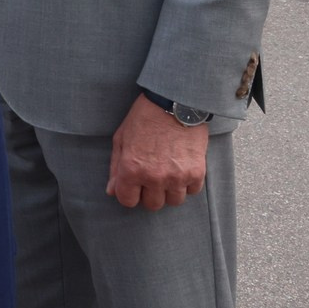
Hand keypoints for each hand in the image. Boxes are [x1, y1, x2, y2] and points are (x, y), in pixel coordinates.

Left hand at [106, 93, 208, 210]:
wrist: (175, 102)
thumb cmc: (144, 118)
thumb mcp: (121, 139)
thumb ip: (116, 167)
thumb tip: (112, 191)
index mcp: (131, 169)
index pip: (128, 201)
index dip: (129, 193)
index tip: (134, 185)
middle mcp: (154, 177)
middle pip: (152, 205)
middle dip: (149, 193)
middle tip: (152, 177)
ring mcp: (177, 177)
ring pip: (173, 201)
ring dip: (170, 190)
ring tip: (168, 172)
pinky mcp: (196, 172)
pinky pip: (192, 191)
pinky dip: (187, 183)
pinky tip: (182, 168)